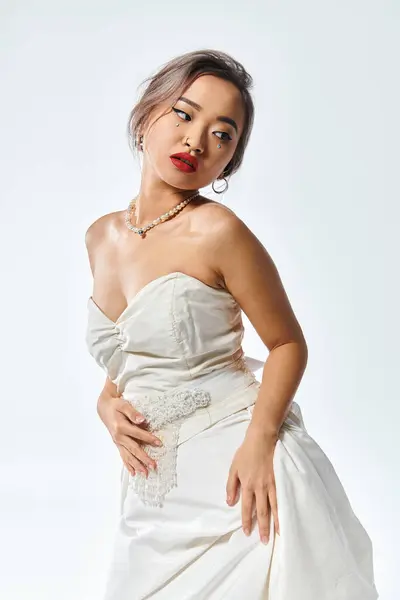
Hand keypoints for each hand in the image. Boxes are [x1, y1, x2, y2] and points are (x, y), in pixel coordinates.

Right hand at [97, 390, 162, 477]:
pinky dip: (128, 465)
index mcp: (121, 427)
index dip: (149, 438)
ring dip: (137, 465)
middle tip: (153, 466)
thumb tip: (142, 420)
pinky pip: (123, 456)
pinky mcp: (117, 444)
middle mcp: (118, 437)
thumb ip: (133, 413)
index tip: (159, 443)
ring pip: (128, 456)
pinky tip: (133, 472)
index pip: (138, 434)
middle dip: (144, 458)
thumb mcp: (123, 405)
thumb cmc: (115, 406)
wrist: (104, 408)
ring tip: (145, 473)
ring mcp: (117, 442)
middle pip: (133, 449)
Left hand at [225, 424, 279, 543]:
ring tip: (278, 535)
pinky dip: (285, 509)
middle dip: (263, 527)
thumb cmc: (246, 452)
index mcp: (247, 485)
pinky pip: (283, 498)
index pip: (246, 507)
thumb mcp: (233, 468)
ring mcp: (272, 484)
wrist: (262, 439)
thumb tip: (230, 502)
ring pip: (274, 507)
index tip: (247, 532)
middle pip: (262, 511)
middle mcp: (260, 487)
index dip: (247, 521)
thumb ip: (231, 486)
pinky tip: (288, 517)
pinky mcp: (281, 480)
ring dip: (276, 523)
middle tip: (264, 541)